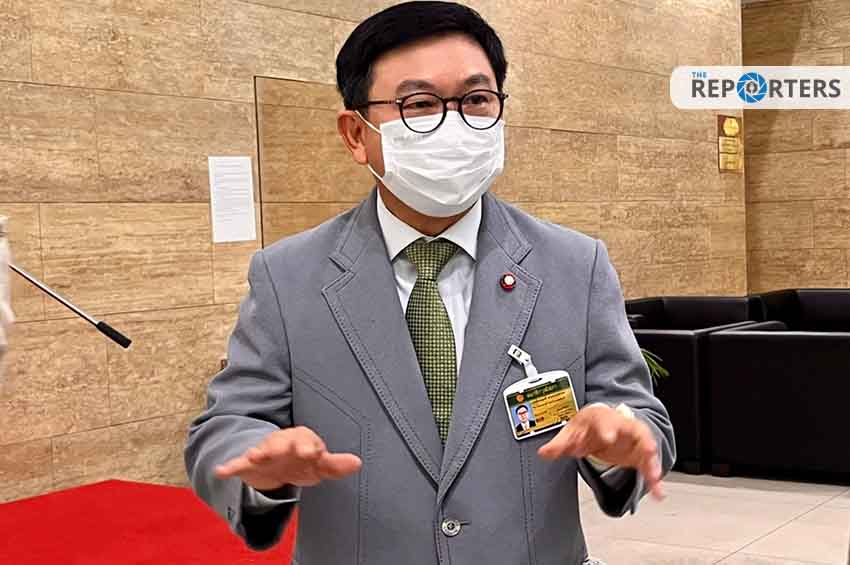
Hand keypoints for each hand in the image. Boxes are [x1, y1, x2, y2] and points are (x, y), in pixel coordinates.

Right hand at [215, 426, 361, 491]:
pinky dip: (229, 466)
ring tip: (255, 456)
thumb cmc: (302, 462)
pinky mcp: (248, 463)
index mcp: (302, 440)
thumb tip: (357, 463)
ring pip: (262, 449)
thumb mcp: (319, 466)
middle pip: (283, 440)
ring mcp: (264, 452)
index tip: (314, 453)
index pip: (308, 439)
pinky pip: (238, 463)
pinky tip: (221, 471)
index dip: (310, 446)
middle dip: (284, 445)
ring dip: (259, 452)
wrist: (275, 462)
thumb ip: (336, 465)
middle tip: (285, 450)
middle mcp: (282, 442)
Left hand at [538, 404, 663, 499]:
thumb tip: (543, 452)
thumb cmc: (589, 425)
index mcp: (602, 418)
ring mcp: (633, 438)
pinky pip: (649, 465)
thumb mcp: (572, 431)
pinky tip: (658, 492)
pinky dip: (654, 478)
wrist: (604, 421)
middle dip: (638, 438)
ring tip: (654, 474)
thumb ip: (559, 444)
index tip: (608, 437)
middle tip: (646, 449)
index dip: (607, 429)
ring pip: (646, 445)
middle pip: (631, 429)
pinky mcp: (640, 453)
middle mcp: (620, 425)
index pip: (604, 420)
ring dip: (651, 459)